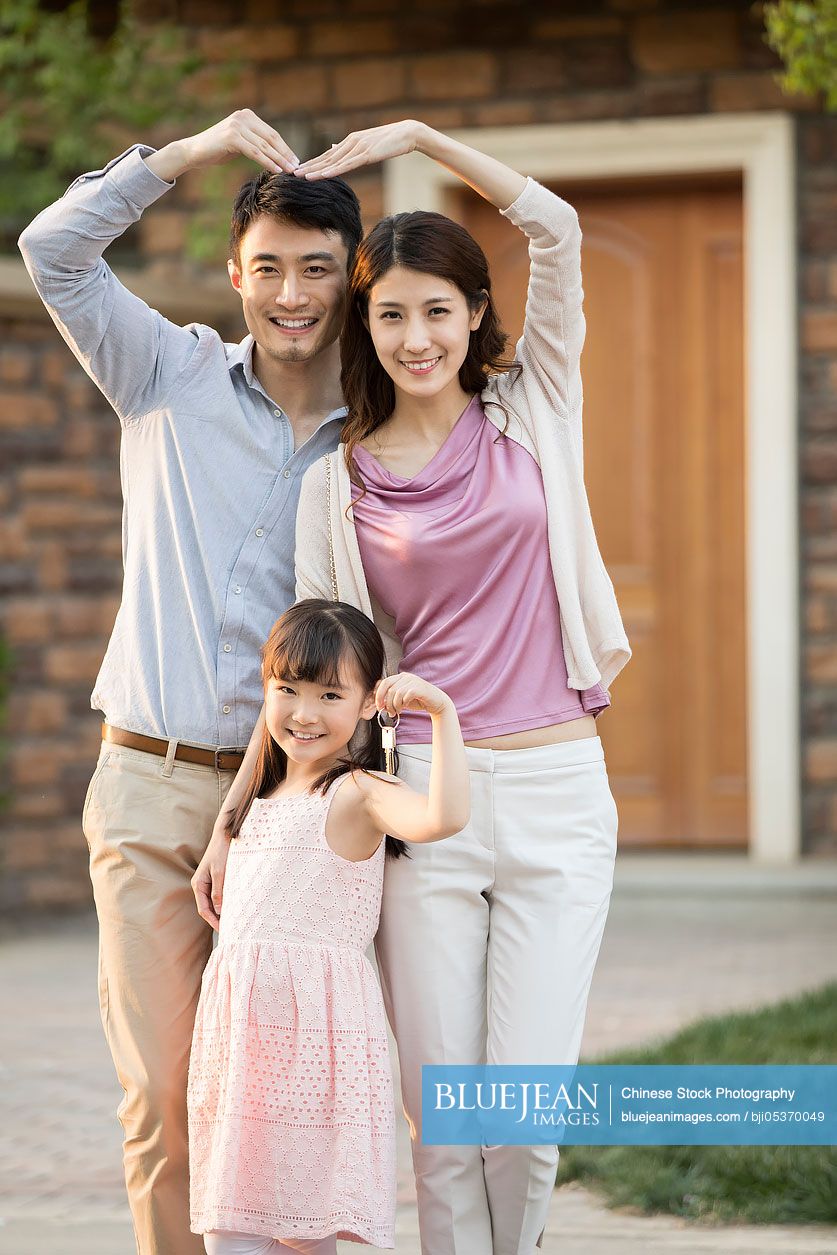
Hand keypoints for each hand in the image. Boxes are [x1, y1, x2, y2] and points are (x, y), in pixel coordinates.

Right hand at [146, 110, 298, 180]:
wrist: (193, 152)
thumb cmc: (216, 150)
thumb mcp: (239, 142)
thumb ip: (254, 142)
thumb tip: (274, 152)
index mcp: (247, 116)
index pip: (271, 133)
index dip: (285, 148)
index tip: (296, 161)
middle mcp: (243, 116)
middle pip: (271, 138)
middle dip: (285, 154)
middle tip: (297, 167)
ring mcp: (238, 125)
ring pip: (265, 146)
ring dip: (280, 160)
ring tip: (290, 171)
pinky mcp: (232, 137)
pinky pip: (255, 152)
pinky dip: (268, 162)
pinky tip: (277, 171)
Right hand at [191, 825, 232, 930]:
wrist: (226, 834)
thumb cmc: (221, 851)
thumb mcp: (220, 873)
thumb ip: (219, 892)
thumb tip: (219, 911)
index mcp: (198, 884)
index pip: (203, 909)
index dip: (213, 921)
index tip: (224, 930)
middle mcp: (201, 885)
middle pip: (208, 908)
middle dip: (217, 919)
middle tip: (231, 930)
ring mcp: (209, 882)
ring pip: (214, 902)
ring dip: (222, 911)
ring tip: (234, 921)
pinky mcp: (217, 878)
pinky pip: (219, 894)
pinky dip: (226, 902)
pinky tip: (235, 907)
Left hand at [294, 120, 425, 180]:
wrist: (408, 134)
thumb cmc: (391, 141)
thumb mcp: (368, 144)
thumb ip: (351, 147)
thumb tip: (334, 148)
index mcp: (351, 141)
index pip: (328, 155)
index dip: (313, 162)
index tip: (300, 169)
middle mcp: (351, 142)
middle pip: (326, 158)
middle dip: (309, 166)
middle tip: (292, 174)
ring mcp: (358, 148)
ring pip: (333, 162)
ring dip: (316, 170)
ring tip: (302, 176)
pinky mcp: (366, 154)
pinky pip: (346, 165)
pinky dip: (332, 170)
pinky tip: (322, 175)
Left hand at [375, 671, 451, 719]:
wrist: (437, 703)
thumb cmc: (419, 701)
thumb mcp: (402, 699)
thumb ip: (392, 699)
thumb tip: (380, 704)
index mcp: (401, 677)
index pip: (385, 682)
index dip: (379, 695)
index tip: (379, 706)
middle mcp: (406, 677)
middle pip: (389, 688)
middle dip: (386, 702)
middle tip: (389, 712)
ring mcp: (413, 681)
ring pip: (396, 693)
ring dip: (394, 705)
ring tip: (397, 712)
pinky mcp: (419, 688)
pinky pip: (406, 695)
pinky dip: (403, 703)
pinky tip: (404, 707)